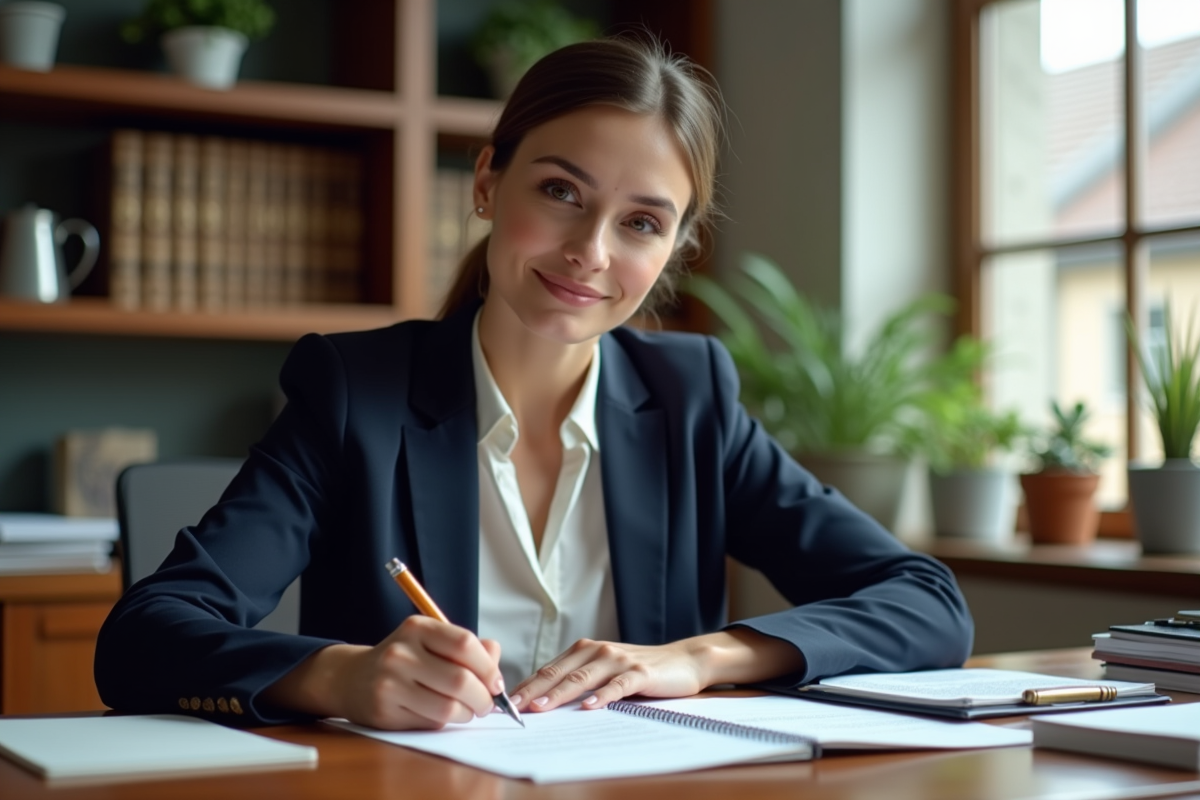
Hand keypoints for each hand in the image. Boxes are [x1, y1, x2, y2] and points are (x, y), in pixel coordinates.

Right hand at [263, 616, 504, 729]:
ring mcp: (390, 683)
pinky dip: (446, 723)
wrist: (352, 678)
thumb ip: (468, 648)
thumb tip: (496, 663)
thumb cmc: (404, 659)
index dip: (488, 667)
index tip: (496, 683)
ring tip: (467, 711)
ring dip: (467, 714)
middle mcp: (401, 652)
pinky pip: (430, 722)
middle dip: (483, 698)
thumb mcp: (432, 642)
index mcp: (418, 628)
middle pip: (460, 680)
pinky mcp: (384, 711)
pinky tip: (443, 715)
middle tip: (487, 704)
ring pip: (448, 707)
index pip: (465, 644)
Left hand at [510, 629, 806, 712]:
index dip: (527, 685)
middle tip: (513, 708)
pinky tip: (589, 707)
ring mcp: (619, 660)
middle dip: (534, 691)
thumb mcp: (605, 670)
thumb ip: (579, 679)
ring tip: (540, 708)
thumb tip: (543, 700)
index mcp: (585, 650)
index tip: (506, 703)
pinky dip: (602, 696)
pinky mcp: (639, 673)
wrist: (684, 661)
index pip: (550, 669)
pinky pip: (616, 685)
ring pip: (583, 678)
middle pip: (560, 672)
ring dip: (559, 693)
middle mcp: (598, 650)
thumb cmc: (640, 669)